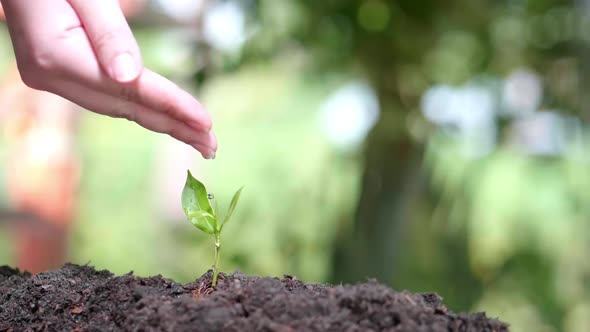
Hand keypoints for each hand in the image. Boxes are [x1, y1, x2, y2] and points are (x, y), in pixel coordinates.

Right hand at [0, 0, 216, 158]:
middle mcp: (50, 76)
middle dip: (173, 127)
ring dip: (159, 121)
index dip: (171, 106)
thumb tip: (130, 77)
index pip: (129, 90)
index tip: (206, 124)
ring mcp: (50, 78)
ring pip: (117, 106)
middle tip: (211, 147)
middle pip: (125, 107)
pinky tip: (162, 117)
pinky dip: (139, 107)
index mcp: (55, 56)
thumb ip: (108, 33)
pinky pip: (106, 96)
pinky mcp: (56, 73)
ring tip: (197, 137)